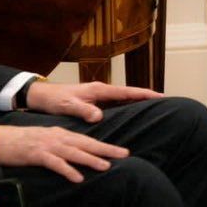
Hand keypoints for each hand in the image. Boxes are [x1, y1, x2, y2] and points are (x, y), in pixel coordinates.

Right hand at [0, 123, 128, 183]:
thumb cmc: (21, 142)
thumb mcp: (45, 140)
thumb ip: (61, 144)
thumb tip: (77, 153)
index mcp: (61, 134)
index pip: (87, 140)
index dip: (105, 146)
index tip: (121, 151)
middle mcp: (58, 138)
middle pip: (86, 144)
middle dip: (106, 149)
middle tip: (125, 154)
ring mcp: (48, 146)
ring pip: (74, 152)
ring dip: (90, 159)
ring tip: (106, 166)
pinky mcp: (36, 155)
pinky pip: (55, 163)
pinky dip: (67, 170)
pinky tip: (77, 178)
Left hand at [24, 79, 159, 123]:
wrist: (41, 96)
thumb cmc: (54, 100)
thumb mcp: (67, 105)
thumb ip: (83, 110)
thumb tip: (100, 117)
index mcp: (99, 89)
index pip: (127, 91)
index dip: (144, 93)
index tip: (161, 96)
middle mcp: (102, 91)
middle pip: (129, 93)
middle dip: (147, 96)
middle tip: (165, 102)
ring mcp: (99, 96)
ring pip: (123, 99)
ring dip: (138, 102)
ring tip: (154, 108)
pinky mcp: (95, 102)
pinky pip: (116, 105)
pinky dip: (127, 107)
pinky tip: (132, 113)